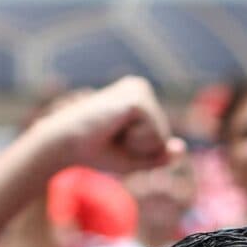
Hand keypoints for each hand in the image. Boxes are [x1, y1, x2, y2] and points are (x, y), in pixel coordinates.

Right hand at [33, 77, 182, 176]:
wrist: (65, 143)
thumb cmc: (94, 150)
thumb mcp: (134, 159)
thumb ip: (159, 156)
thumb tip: (182, 148)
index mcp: (139, 96)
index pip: (161, 137)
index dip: (140, 150)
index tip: (114, 140)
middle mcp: (140, 87)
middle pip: (164, 135)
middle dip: (141, 148)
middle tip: (111, 138)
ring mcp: (139, 89)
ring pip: (161, 135)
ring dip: (138, 145)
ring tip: (111, 132)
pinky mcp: (137, 99)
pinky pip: (154, 134)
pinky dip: (136, 141)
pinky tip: (114, 128)